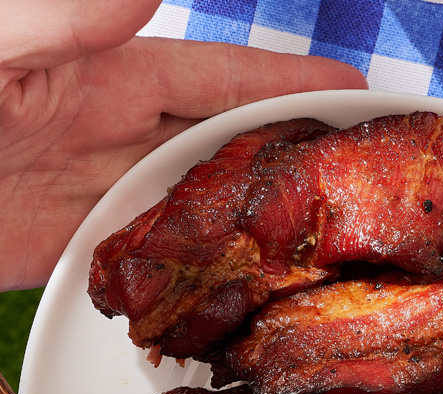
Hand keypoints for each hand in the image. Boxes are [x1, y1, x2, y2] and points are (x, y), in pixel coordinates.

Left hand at [0, 0, 366, 290]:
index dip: (288, 85)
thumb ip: (57, 17)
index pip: (219, 80)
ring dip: (255, 231)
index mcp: (101, 74)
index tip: (360, 94)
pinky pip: (150, 266)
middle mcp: (109, 134)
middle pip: (223, 149)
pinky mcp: (67, 254)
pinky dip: (194, 281)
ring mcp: (92, 196)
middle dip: (292, 162)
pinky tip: (238, 298)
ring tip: (325, 253)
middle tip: (365, 189)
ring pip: (196, 212)